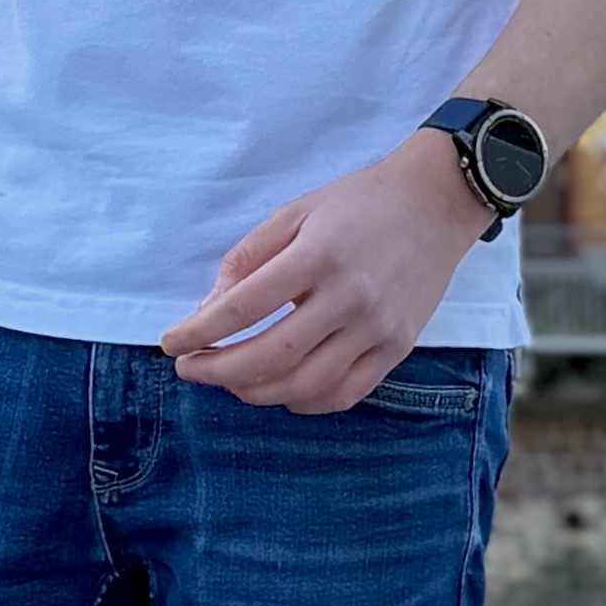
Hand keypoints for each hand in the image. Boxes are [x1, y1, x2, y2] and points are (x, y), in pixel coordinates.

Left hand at [160, 130, 493, 413]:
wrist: (435, 203)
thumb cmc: (359, 203)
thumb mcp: (296, 210)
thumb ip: (250, 257)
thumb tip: (211, 308)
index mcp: (318, 254)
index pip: (244, 307)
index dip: (199, 331)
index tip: (170, 343)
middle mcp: (349, 297)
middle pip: (271, 356)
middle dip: (218, 370)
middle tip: (190, 368)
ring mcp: (377, 328)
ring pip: (304, 385)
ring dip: (254, 391)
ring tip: (229, 380)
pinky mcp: (397, 349)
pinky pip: (343, 395)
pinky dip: (303, 402)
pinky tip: (280, 390)